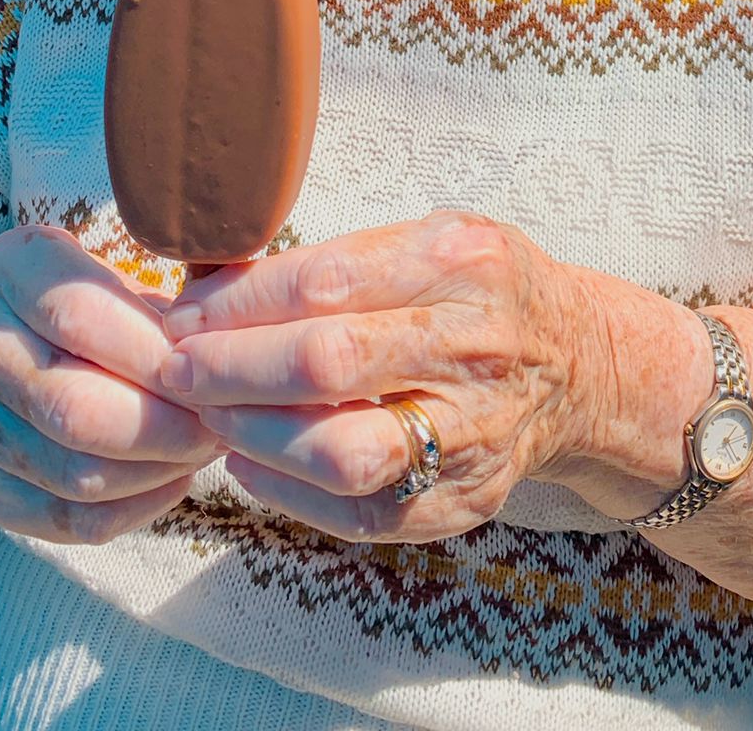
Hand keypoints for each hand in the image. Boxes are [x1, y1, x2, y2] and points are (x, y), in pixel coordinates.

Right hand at [0, 225, 220, 543]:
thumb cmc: (74, 300)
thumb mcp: (107, 268)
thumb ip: (161, 300)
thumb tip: (235, 342)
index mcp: (8, 271)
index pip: (81, 317)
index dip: (155, 354)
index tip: (214, 370)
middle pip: (75, 407)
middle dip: (167, 424)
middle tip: (224, 422)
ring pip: (74, 473)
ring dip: (157, 470)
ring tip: (206, 449)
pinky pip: (65, 519)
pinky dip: (132, 509)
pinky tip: (172, 480)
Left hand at [156, 210, 602, 543]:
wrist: (578, 364)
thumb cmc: (478, 290)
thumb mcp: (429, 238)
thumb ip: (339, 260)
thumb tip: (213, 284)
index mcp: (460, 261)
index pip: (325, 283)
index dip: (239, 303)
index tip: (181, 314)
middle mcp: (474, 345)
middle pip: (329, 364)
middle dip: (232, 370)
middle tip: (174, 370)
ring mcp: (475, 431)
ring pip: (344, 452)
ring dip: (256, 438)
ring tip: (210, 419)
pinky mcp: (465, 499)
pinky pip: (363, 514)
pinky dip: (291, 495)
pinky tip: (252, 465)